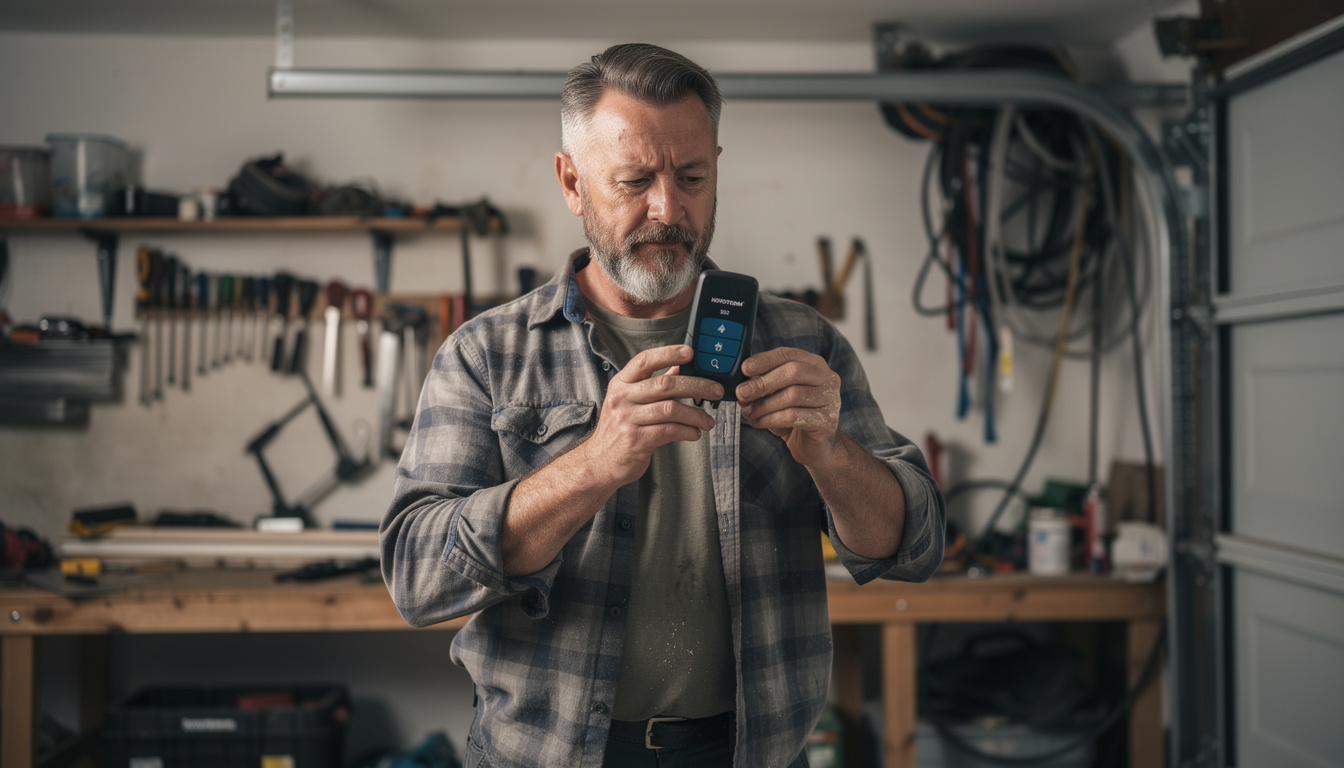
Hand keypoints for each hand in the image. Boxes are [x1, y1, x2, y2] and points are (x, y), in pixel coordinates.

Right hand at [582, 344, 722, 487]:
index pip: (645, 361)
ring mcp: (628, 419)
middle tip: (715, 391)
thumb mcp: (628, 401)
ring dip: (696, 414)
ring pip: (671, 409)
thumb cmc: (618, 430)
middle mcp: (623, 398)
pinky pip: (669, 431)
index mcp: (621, 384)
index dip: (668, 354)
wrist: (599, 462)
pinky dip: (687, 431)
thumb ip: (652, 384)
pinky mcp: (636, 441)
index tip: (690, 352)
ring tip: (708, 421)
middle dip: (697, 386)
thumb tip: (677, 368)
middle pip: (665, 384)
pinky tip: (695, 433)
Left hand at [736, 347, 842, 466]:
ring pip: (792, 395)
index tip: (745, 369)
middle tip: (742, 394)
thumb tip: (743, 384)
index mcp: (814, 365)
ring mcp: (831, 399)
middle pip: (793, 371)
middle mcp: (827, 378)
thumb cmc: (794, 416)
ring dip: (764, 404)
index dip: (765, 360)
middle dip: (763, 383)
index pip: (789, 354)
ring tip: (748, 412)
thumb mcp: (778, 395)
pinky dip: (771, 419)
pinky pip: (794, 416)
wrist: (814, 446)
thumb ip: (765, 384)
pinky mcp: (827, 421)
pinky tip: (758, 422)